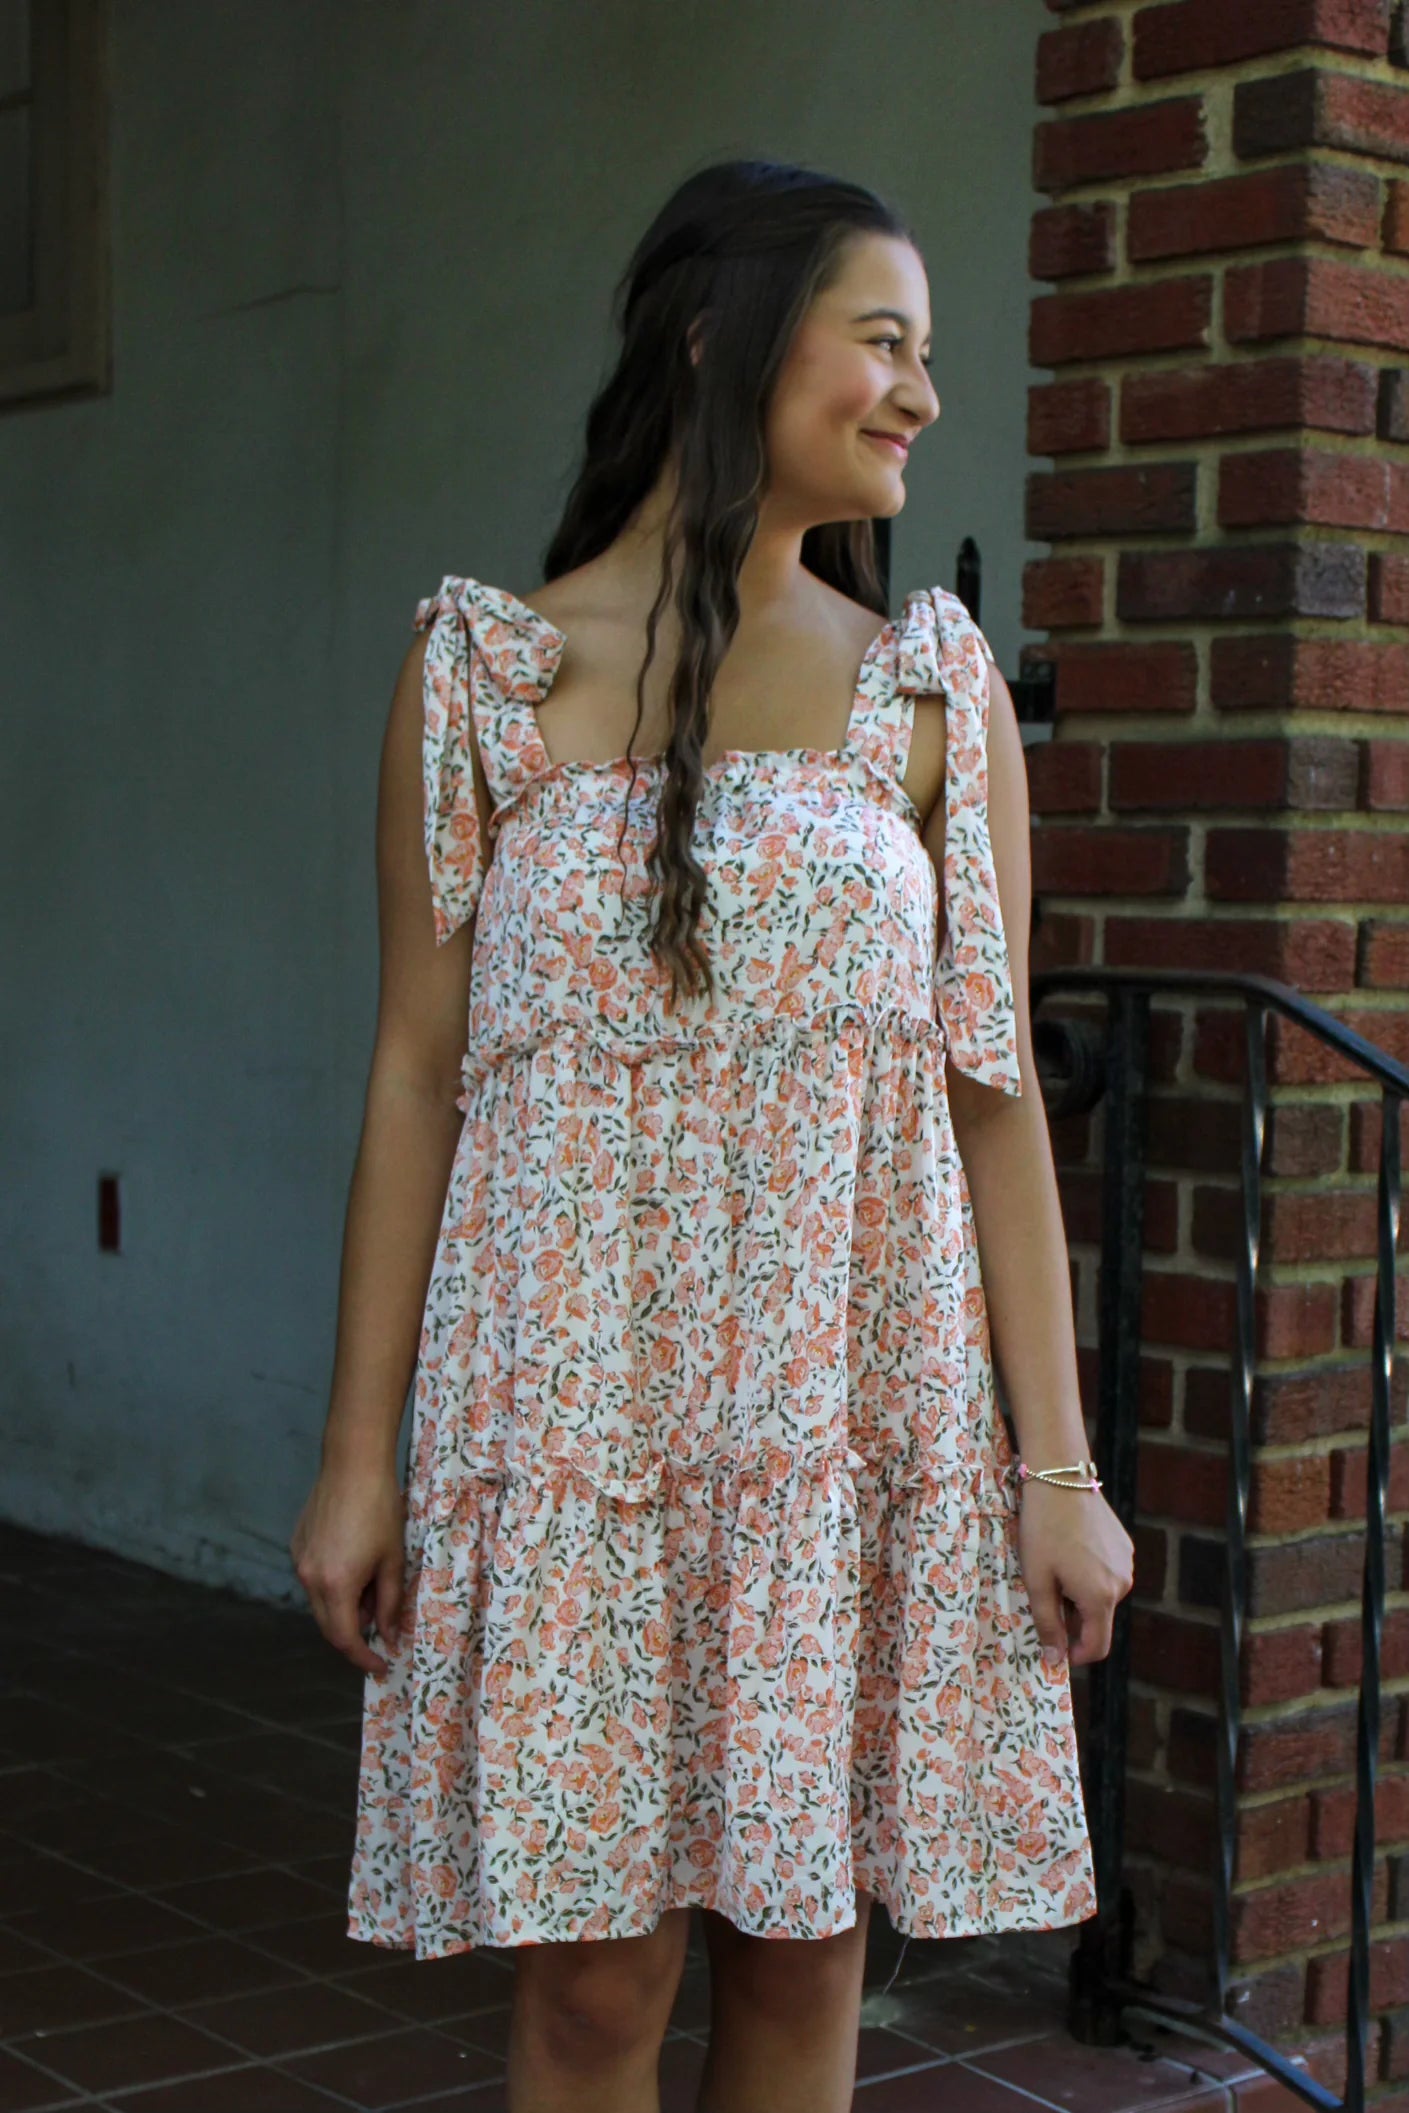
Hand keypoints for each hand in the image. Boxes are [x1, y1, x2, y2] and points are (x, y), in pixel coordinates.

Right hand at [289, 1461, 406, 1678]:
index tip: (380, 1665)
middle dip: (355, 1632)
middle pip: (328, 1624)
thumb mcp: (392, 1560)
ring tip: (372, 1582)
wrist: (353, 1464)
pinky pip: (314, 1578)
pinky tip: (354, 1562)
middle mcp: (309, 1578)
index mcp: (335, 1586)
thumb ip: (389, 1604)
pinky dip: (333, 1584)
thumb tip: (389, 1635)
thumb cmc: (380, 1510)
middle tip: (382, 1622)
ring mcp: (299, 1561)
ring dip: (344, 1606)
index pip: (345, 1638)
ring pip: (320, 1602)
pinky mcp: (297, 1545)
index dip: (363, 1657)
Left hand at [1016, 1479, 1133, 1670]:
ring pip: (1103, 1595)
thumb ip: (1047, 1623)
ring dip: (1082, 1593)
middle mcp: (1122, 1584)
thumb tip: (1055, 1660)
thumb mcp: (1037, 1580)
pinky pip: (1108, 1573)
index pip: (1098, 1646)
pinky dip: (1091, 1573)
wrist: (1061, 1479)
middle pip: (1098, 1618)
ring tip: (1057, 1565)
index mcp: (1100, 1597)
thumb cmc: (1043, 1530)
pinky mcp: (1126, 1546)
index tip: (1057, 1649)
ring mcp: (1127, 1563)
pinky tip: (1072, 1549)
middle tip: (1046, 1590)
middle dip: (1074, 1616)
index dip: (1077, 1655)